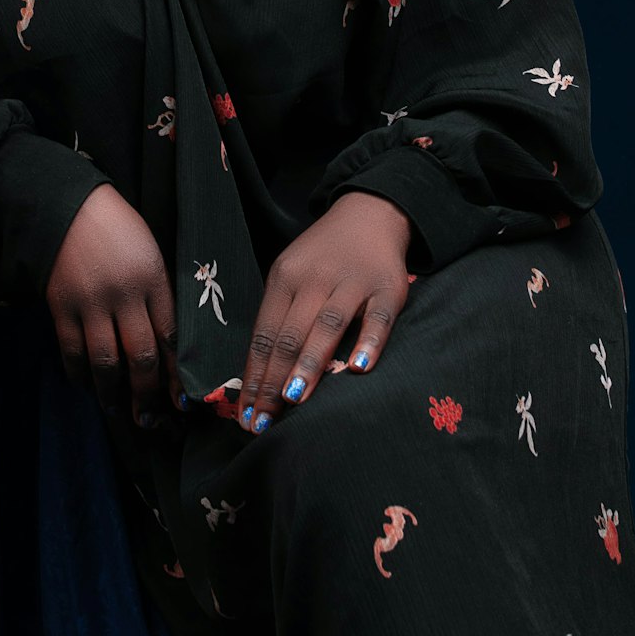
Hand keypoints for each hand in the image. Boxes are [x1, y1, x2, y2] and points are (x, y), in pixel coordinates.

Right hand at [45, 184, 182, 427]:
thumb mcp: (149, 252)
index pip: (170, 336)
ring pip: (105, 361)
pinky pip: (72, 350)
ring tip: (118, 411)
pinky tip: (86, 384)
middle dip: (147, 393)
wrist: (67, 204)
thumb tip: (164, 343)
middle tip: (150, 418)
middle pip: (141, 356)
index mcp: (152, 277)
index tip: (182, 401)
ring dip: (113, 393)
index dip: (176, 374)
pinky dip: (79, 373)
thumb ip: (157, 293)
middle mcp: (123, 294)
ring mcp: (90, 302)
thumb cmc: (117, 227)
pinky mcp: (61, 306)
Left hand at [236, 192, 412, 433]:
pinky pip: (378, 318)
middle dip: (273, 380)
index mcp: (285, 278)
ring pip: (327, 325)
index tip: (246, 415)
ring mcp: (352, 282)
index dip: (254, 376)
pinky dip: (369, 342)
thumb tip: (258, 377)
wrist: (368, 214)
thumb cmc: (323, 258)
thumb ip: (280, 319)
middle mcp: (315, 279)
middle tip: (264, 422)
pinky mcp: (387, 288)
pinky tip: (359, 369)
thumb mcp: (292, 276)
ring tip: (294, 398)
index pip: (264, 334)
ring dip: (309, 363)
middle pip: (290, 333)